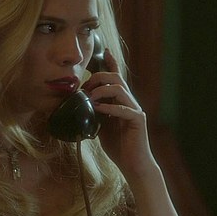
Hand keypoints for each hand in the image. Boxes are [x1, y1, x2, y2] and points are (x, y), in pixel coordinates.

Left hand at [82, 48, 155, 176]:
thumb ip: (94, 113)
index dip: (111, 63)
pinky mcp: (137, 120)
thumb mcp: (101, 126)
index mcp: (121, 101)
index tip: (104, 50)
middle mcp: (129, 102)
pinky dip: (109, 107)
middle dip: (98, 78)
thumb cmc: (118, 146)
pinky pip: (124, 108)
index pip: (116, 77)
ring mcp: (134, 110)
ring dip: (101, 90)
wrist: (133, 164)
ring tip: (90, 98)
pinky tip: (99, 109)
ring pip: (119, 89)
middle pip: (116, 78)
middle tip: (85, 87)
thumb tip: (79, 105)